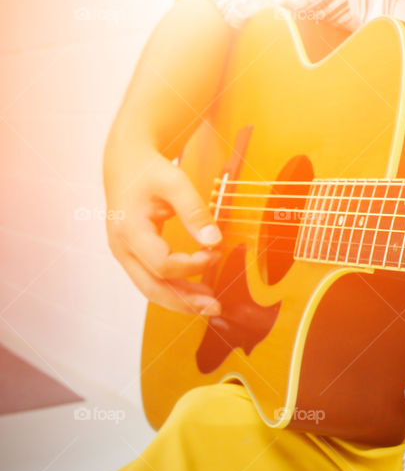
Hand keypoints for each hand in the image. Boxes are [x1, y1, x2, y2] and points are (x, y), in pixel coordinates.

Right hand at [104, 144, 222, 315]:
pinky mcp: (132, 254)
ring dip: (180, 300)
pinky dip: (173, 288)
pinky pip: (151, 279)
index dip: (192, 265)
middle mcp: (121, 247)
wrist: (125, 163)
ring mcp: (124, 253)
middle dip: (185, 302)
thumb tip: (214, 240)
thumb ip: (195, 211)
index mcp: (129, 230)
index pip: (162, 264)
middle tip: (215, 308)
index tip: (214, 252)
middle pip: (152, 287)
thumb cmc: (149, 171)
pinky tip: (195, 291)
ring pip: (150, 288)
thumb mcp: (175, 182)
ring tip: (209, 304)